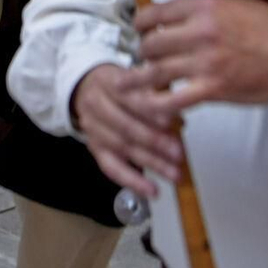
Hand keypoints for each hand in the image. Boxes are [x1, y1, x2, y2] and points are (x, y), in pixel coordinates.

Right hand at [71, 63, 182, 198]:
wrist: (87, 89)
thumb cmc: (120, 85)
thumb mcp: (137, 77)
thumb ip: (156, 93)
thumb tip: (179, 115)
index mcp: (109, 82)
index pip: (130, 99)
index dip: (151, 112)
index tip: (171, 122)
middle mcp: (97, 105)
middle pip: (126, 127)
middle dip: (155, 142)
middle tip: (178, 153)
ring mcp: (93, 129)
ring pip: (123, 149)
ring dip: (151, 163)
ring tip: (174, 173)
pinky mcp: (94, 148)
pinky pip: (112, 168)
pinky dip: (133, 181)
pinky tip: (151, 190)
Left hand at [135, 0, 267, 111]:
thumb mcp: (234, 4)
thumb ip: (204, 8)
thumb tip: (179, 11)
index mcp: (206, 8)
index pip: (158, 12)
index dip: (141, 22)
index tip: (138, 28)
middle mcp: (202, 32)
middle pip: (152, 42)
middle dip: (141, 51)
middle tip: (141, 57)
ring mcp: (206, 62)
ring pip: (157, 71)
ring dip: (139, 78)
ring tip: (127, 84)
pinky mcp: (214, 89)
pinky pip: (175, 99)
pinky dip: (157, 105)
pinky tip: (149, 108)